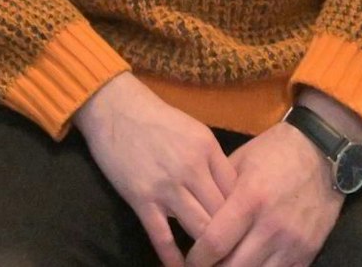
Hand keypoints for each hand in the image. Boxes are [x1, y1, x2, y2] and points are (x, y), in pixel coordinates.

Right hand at [73, 73, 236, 265]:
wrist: (114, 108)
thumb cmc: (157, 120)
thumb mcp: (195, 132)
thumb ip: (213, 162)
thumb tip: (230, 195)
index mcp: (208, 150)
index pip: (237, 192)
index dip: (244, 214)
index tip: (247, 230)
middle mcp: (192, 169)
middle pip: (223, 214)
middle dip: (232, 237)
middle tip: (236, 252)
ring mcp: (166, 186)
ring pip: (200, 229)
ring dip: (208, 251)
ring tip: (214, 262)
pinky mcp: (142, 198)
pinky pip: (162, 236)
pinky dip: (173, 258)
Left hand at [186, 90, 359, 266]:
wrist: (322, 152)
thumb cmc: (274, 153)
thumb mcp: (239, 163)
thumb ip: (218, 194)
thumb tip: (195, 221)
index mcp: (250, 200)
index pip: (215, 243)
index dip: (197, 259)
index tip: (190, 260)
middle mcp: (272, 226)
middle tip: (206, 265)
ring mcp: (293, 242)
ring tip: (226, 264)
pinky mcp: (309, 251)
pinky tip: (252, 263)